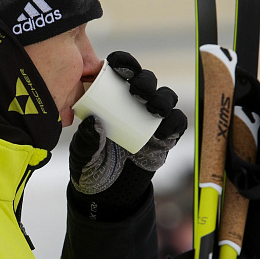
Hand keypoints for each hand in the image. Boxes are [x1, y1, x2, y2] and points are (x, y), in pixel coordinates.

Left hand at [68, 51, 186, 220]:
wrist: (108, 195)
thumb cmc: (91, 168)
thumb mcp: (82, 155)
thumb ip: (86, 141)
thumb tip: (94, 122)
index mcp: (111, 99)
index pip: (120, 72)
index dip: (122, 63)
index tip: (115, 64)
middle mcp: (133, 105)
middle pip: (146, 81)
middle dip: (144, 79)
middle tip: (136, 90)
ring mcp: (151, 121)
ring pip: (165, 97)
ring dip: (161, 97)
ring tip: (152, 107)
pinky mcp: (165, 138)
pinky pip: (176, 123)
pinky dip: (174, 121)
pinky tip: (164, 127)